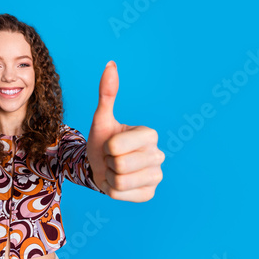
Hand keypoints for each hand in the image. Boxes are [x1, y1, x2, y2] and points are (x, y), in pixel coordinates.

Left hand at [87, 61, 164, 201]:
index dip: (107, 147)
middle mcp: (159, 155)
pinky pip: (121, 195)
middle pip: (120, 165)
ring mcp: (156, 176)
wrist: (99, 166)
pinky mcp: (149, 194)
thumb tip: (110, 63)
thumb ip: (107, 94)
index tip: (111, 145)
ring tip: (113, 170)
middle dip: (108, 162)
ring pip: (120, 181)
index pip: (117, 147)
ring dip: (109, 177)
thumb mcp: (101, 119)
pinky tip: (117, 183)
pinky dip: (112, 191)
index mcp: (150, 134)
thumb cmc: (102, 141)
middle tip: (111, 159)